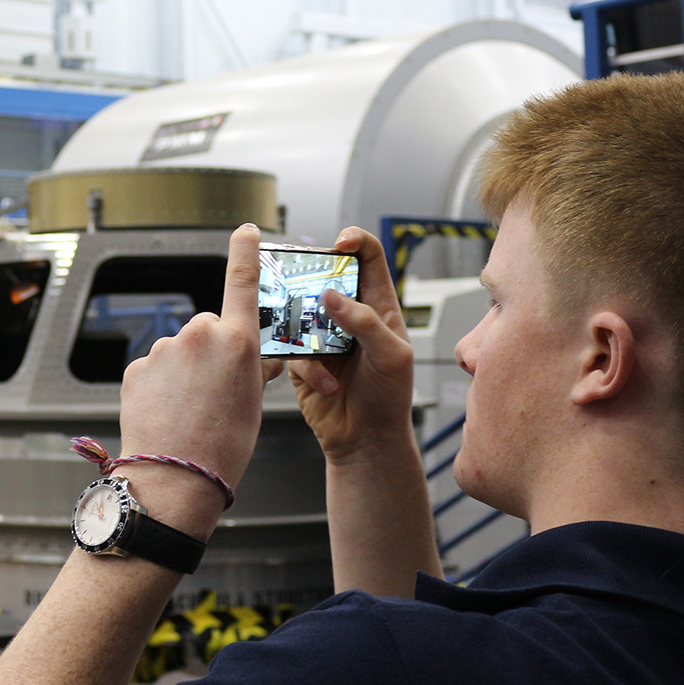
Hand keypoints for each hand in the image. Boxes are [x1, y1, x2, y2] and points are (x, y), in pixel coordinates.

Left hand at [119, 224, 280, 493]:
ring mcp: (164, 350)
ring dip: (185, 370)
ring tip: (190, 410)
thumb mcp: (254, 404)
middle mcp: (199, 335)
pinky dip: (161, 385)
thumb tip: (256, 357)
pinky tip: (168, 413)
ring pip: (180, 351)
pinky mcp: (137, 367)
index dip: (245, 251)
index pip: (243, 281)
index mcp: (238, 341)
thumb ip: (254, 370)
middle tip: (216, 391)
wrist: (176, 478)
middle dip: (213, 350)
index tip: (246, 230)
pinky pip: (155, 369)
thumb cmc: (223, 447)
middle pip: (210, 329)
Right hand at [286, 228, 415, 461]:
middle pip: (324, 278)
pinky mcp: (301, 359)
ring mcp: (322, 337)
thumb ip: (365, 321)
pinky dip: (307, 367)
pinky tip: (327, 384)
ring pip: (300, 311)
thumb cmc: (390, 399)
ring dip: (308, 332)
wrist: (366, 442)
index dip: (355, 242)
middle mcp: (347, 317)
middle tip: (309, 289)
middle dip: (314, 282)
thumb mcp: (392, 355)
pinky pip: (291, 349)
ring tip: (323, 353)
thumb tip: (329, 295)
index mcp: (378, 307)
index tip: (339, 242)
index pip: (368, 259)